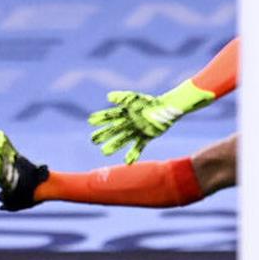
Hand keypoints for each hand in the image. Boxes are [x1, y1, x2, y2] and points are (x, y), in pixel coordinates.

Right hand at [87, 81, 215, 163]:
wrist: (168, 108)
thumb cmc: (151, 102)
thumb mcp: (136, 98)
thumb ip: (123, 98)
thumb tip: (108, 97)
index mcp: (126, 112)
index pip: (111, 115)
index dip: (101, 118)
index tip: (90, 121)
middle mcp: (130, 122)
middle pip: (114, 129)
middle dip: (104, 134)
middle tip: (93, 140)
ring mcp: (137, 130)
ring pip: (123, 139)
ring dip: (114, 146)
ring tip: (105, 152)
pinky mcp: (146, 137)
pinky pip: (138, 147)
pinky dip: (133, 154)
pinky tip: (128, 162)